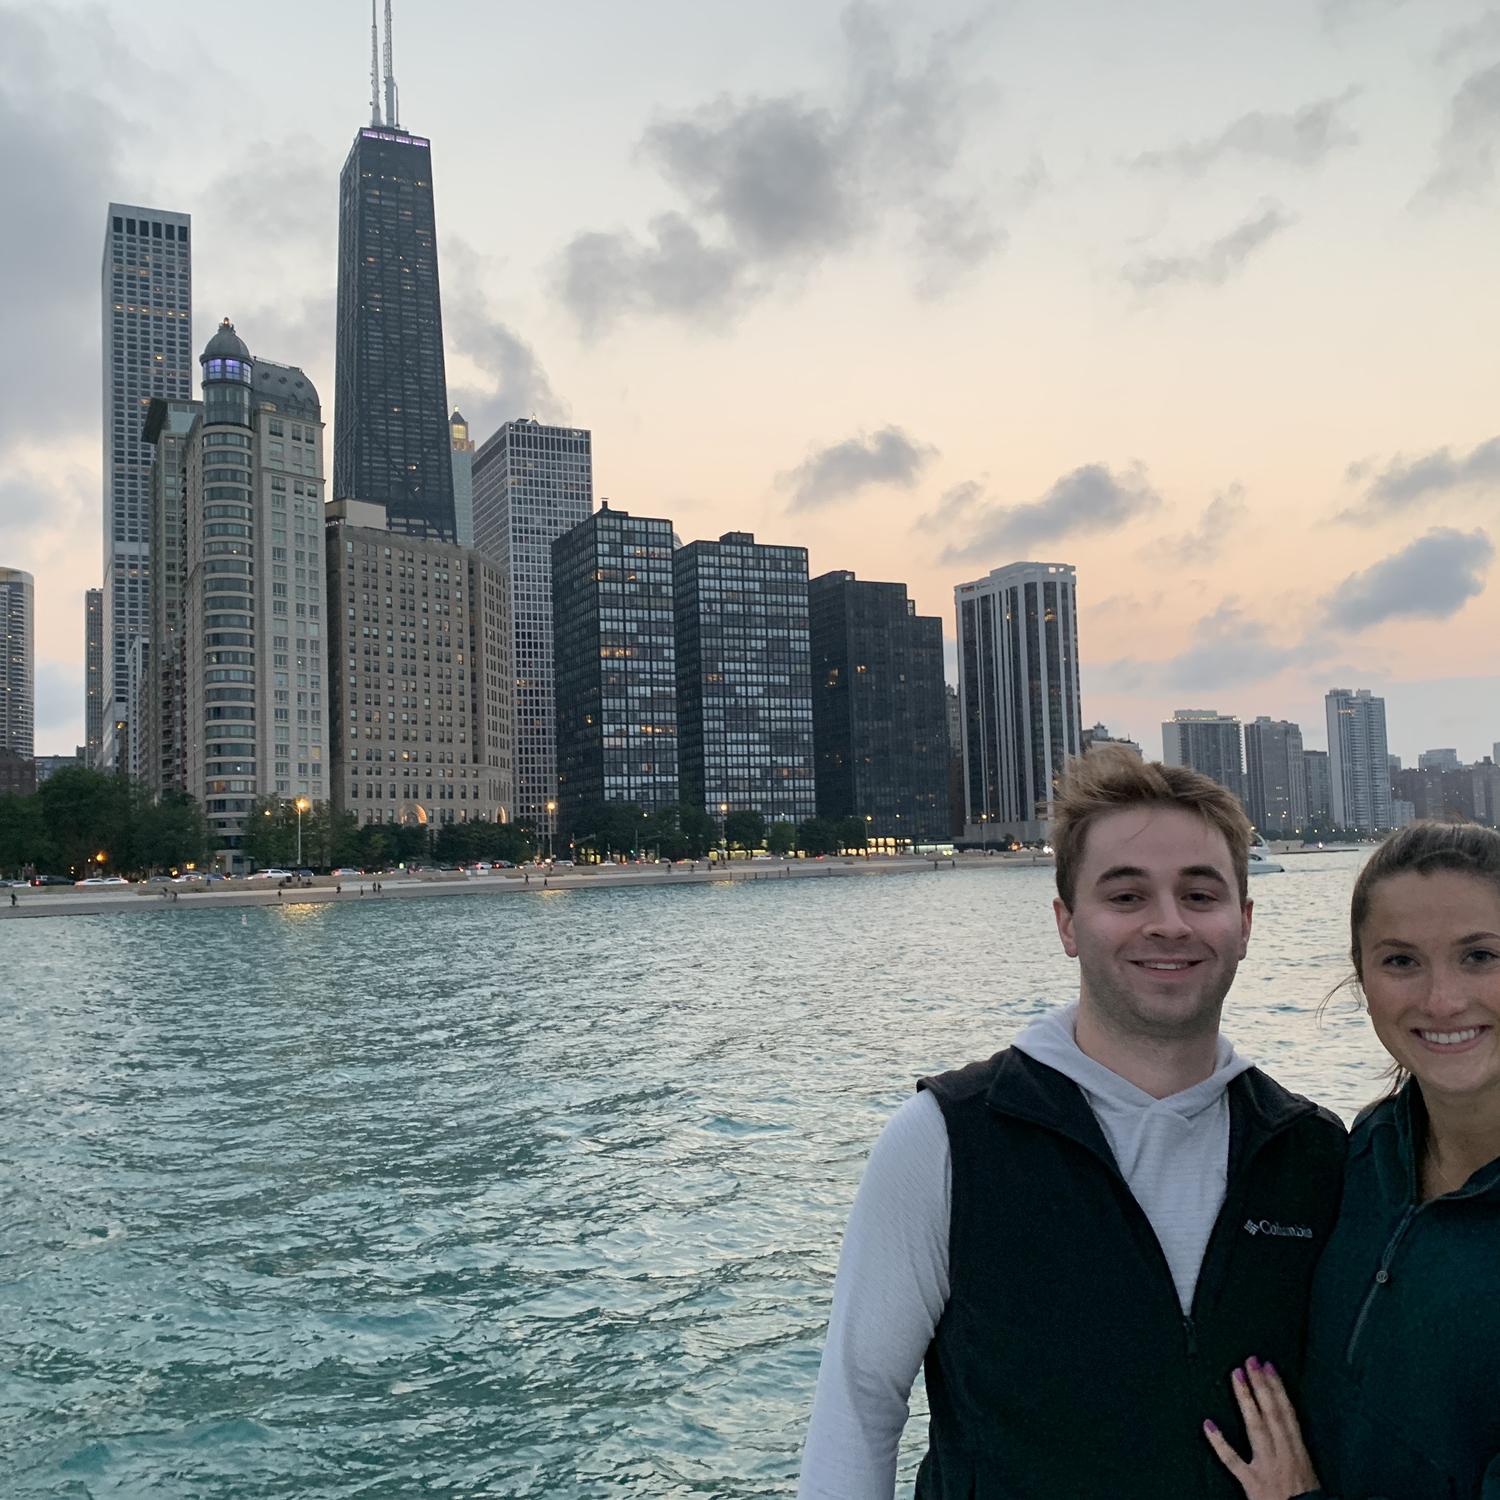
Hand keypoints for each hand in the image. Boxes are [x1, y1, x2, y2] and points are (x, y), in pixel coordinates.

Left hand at [1203, 1356, 1319, 1499]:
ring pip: (1255, 1428)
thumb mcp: (1308, 1469)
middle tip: (1250, 1361)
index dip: (1278, 1387)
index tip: (1268, 1366)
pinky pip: (1233, 1461)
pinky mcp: (1253, 1483)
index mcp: (1298, 1451)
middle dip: (1262, 1385)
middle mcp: (1283, 1454)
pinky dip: (1220, 1443)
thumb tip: (1286, 1422)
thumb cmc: (1305, 1499)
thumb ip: (1294, 1446)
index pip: (1287, 1412)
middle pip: (1272, 1413)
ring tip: (1236, 1376)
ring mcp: (1266, 1466)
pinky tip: (1208, 1424)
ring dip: (1246, 1400)